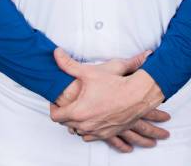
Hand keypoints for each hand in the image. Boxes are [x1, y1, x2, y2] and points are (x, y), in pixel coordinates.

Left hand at [50, 47, 164, 141]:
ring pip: (79, 131)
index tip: (57, 100)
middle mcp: (86, 125)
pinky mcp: (108, 134)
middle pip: (66, 124)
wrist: (136, 95)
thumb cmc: (114, 84)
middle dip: (66, 113)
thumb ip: (69, 64)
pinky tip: (93, 117)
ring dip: (77, 122)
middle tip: (69, 101)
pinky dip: (90, 128)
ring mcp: (98, 132)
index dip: (54, 107)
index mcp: (78, 112)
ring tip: (81, 109)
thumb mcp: (89, 72)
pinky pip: (92, 136)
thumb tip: (56, 53)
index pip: (56, 116)